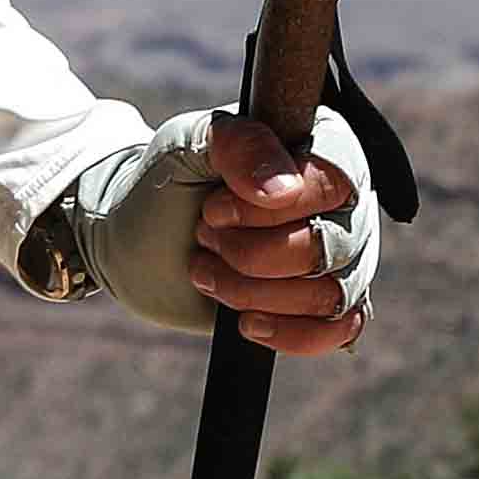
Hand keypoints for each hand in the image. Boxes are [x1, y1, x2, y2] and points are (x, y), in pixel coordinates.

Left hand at [57, 105, 383, 358]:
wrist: (135, 240)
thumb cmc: (170, 181)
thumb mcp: (189, 144)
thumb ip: (237, 145)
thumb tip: (285, 190)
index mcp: (324, 148)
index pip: (333, 184)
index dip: (267, 210)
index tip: (212, 209)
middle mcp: (344, 203)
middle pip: (327, 247)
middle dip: (249, 254)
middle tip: (204, 236)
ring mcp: (340, 256)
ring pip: (329, 295)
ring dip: (253, 292)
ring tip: (207, 271)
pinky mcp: (323, 305)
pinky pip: (340, 330)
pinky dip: (290, 333)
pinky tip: (246, 321)